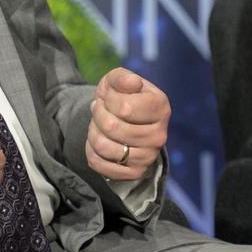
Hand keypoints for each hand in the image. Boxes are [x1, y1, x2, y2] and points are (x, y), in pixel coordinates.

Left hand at [85, 67, 169, 181]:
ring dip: (93, 132)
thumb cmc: (119, 97)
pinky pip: (98, 164)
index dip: (108, 100)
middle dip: (97, 116)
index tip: (109, 99)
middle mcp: (160, 135)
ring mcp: (148, 156)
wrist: (120, 121)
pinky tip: (100, 141)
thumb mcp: (117, 81)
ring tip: (100, 126)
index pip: (125, 108)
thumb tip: (132, 83)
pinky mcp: (134, 172)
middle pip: (111, 127)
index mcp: (161, 107)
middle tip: (101, 111)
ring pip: (103, 146)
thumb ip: (122, 78)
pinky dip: (90, 151)